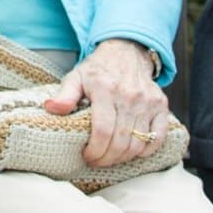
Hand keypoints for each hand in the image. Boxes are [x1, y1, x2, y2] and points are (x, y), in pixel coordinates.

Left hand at [43, 38, 169, 167]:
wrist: (126, 51)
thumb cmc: (98, 69)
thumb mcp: (76, 77)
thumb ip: (64, 95)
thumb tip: (51, 108)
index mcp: (105, 89)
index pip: (102, 130)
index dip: (94, 150)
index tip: (87, 156)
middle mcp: (129, 96)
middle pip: (120, 141)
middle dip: (106, 159)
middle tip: (97, 161)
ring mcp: (148, 101)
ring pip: (138, 143)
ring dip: (123, 158)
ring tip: (110, 157)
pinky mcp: (161, 105)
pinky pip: (157, 137)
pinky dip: (146, 150)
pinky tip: (133, 152)